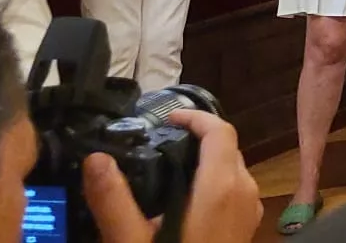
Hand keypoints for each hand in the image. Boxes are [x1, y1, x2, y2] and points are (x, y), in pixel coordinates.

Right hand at [85, 109, 259, 242]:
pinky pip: (235, 191)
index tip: (165, 117)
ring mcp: (250, 212)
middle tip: (157, 140)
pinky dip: (213, 182)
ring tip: (166, 167)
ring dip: (206, 160)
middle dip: (197, 137)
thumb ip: (114, 202)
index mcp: (222, 187)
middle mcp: (244, 192)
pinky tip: (182, 199)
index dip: (195, 116)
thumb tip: (95, 159)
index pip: (220, 131)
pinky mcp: (246, 229)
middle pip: (227, 147)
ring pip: (233, 169)